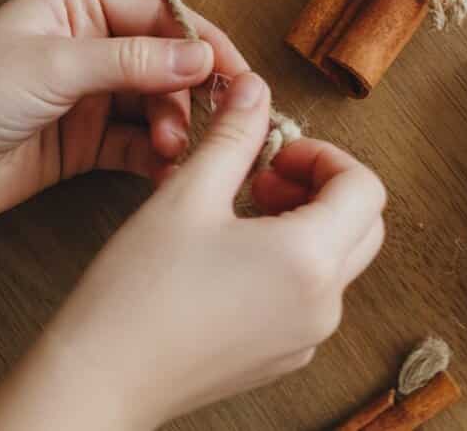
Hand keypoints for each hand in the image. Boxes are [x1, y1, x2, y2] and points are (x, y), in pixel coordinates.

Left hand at [0, 0, 244, 273]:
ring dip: (177, 125)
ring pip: (159, 104)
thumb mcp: (54, 66)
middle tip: (217, 121)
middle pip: (167, 60)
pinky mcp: (87, 142)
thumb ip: (132, 62)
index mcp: (79, 3)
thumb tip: (202, 56)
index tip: (235, 72)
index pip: (159, 13)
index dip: (200, 40)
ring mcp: (90, 94)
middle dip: (193, 89)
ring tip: (175, 150)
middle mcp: (91, 43)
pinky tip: (169, 171)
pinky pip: (140, 144)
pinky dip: (160, 156)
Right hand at [0, 72, 385, 430]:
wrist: (101, 377)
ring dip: (305, 221)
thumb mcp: (190, 192)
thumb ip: (235, 134)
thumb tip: (255, 90)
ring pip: (338, 261)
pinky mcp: (281, 357)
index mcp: (311, 260)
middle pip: (362, 224)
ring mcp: (304, 338)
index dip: (322, 154)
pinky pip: (310, 296)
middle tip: (262, 175)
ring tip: (239, 210)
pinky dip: (289, 261)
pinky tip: (230, 253)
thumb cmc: (140, 288)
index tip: (274, 151)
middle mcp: (322, 306)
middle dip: (319, 186)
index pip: (365, 187)